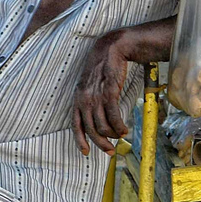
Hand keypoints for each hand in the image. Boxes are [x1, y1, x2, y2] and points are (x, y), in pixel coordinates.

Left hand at [73, 33, 131, 155]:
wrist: (112, 49)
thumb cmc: (103, 67)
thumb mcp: (90, 85)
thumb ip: (91, 101)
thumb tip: (97, 119)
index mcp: (77, 98)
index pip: (75, 125)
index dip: (80, 141)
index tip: (86, 153)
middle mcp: (84, 99)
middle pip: (92, 130)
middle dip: (102, 144)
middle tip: (111, 151)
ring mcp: (96, 96)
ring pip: (104, 126)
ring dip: (114, 135)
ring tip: (121, 135)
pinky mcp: (109, 93)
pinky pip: (114, 117)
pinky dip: (120, 127)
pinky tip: (125, 129)